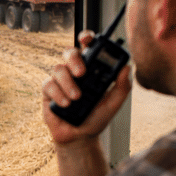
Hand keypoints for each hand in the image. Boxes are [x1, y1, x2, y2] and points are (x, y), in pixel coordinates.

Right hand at [42, 30, 130, 144]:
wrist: (80, 137)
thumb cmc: (97, 118)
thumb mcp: (114, 103)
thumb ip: (122, 86)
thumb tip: (127, 67)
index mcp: (91, 69)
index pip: (87, 47)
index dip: (86, 38)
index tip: (88, 39)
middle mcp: (74, 71)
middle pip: (69, 52)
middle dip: (74, 60)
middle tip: (82, 74)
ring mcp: (60, 80)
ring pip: (58, 68)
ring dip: (68, 83)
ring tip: (76, 98)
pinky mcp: (48, 91)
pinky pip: (48, 84)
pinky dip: (58, 93)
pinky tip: (66, 104)